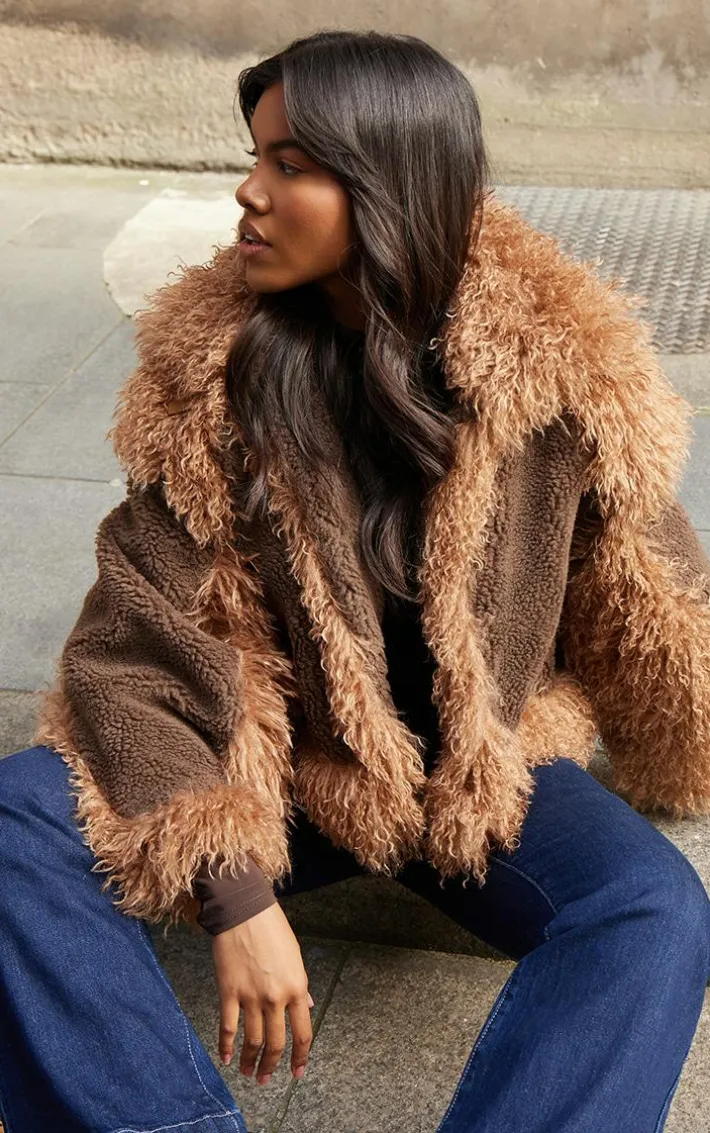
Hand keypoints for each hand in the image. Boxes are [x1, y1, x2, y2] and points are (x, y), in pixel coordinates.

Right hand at [211, 901, 313, 1083]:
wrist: (243, 910)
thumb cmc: (272, 929)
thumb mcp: (295, 956)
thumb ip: (300, 986)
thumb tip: (307, 1006)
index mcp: (296, 987)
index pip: (303, 1033)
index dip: (300, 1057)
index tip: (297, 1073)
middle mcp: (276, 997)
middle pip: (276, 1043)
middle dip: (272, 1066)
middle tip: (266, 1079)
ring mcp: (251, 996)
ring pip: (253, 1041)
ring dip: (250, 1061)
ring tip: (248, 1073)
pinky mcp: (228, 992)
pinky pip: (228, 1027)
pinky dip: (226, 1046)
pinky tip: (226, 1058)